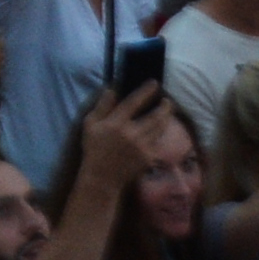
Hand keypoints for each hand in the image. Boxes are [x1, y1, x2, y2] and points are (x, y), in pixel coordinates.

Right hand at [69, 83, 169, 198]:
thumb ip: (102, 106)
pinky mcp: (148, 158)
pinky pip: (158, 142)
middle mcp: (132, 134)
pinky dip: (161, 133)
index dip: (146, 91)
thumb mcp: (91, 124)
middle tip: (168, 100)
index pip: (135, 102)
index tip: (155, 83)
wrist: (102, 176)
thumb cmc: (94, 148)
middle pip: (155, 116)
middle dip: (165, 106)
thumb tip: (112, 90)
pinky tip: (161, 129)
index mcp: (117, 123)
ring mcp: (142, 147)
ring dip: (166, 118)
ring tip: (168, 111)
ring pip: (160, 129)